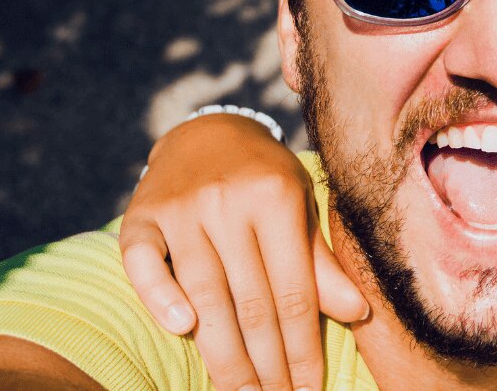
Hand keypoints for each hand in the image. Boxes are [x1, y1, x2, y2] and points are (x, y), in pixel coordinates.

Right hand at [119, 114, 367, 390]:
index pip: (294, 291)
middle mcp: (228, 202)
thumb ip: (320, 261)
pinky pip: (143, 264)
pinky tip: (182, 330)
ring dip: (224, 354)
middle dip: (266, 364)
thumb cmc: (265, 179)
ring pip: (205, 294)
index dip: (301, 347)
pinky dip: (161, 297)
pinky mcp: (139, 216)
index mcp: (277, 198)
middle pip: (250, 301)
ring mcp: (182, 209)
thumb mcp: (302, 206)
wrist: (206, 132)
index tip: (308, 388)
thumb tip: (357, 312)